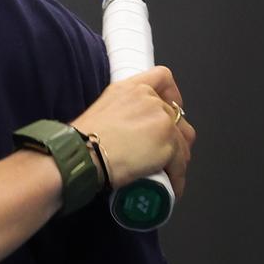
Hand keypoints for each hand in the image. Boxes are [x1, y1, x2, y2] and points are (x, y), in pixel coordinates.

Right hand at [71, 66, 194, 197]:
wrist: (81, 154)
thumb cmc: (82, 139)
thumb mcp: (100, 110)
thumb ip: (124, 111)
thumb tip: (134, 130)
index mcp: (130, 89)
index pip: (162, 77)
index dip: (172, 94)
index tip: (171, 107)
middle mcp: (149, 100)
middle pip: (177, 118)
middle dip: (174, 137)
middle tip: (165, 153)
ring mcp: (162, 121)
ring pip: (182, 142)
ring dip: (177, 157)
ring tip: (167, 172)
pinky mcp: (169, 144)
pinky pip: (180, 164)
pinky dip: (176, 177)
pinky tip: (168, 185)